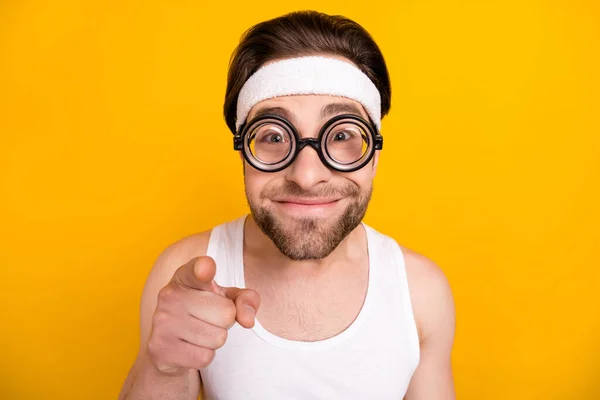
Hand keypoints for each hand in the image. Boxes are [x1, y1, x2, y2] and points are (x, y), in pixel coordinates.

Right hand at [146, 255, 260, 375]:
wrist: (171, 344)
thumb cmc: (205, 313)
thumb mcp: (227, 299)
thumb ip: (246, 300)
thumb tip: (247, 320)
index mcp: (186, 276)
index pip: (197, 269)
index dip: (204, 268)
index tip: (206, 268)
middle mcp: (170, 295)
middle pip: (226, 314)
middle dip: (226, 322)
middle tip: (209, 319)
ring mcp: (162, 322)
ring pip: (217, 338)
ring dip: (216, 340)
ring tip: (200, 332)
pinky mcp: (160, 348)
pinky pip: (205, 357)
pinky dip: (205, 356)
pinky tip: (191, 347)